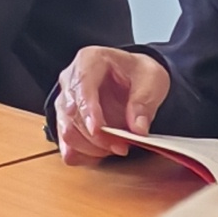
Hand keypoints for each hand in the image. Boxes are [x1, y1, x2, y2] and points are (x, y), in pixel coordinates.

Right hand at [53, 46, 171, 161]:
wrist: (134, 79)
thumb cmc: (138, 74)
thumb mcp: (152, 79)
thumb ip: (144, 102)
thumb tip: (138, 128)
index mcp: (89, 61)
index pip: (81, 87)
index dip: (88, 111)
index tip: (98, 130)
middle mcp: (71, 80)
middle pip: (71, 114)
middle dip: (95, 136)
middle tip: (121, 146)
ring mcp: (65, 103)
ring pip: (66, 132)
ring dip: (91, 148)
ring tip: (116, 149)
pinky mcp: (66, 124)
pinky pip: (67, 146)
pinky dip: (83, 155)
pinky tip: (102, 154)